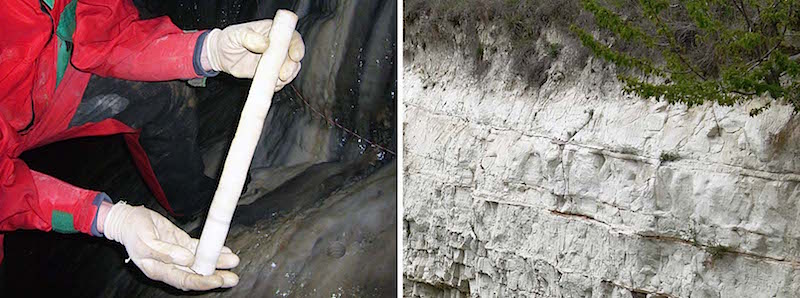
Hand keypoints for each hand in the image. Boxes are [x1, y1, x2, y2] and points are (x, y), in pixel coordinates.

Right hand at [101, 201, 239, 290]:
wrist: (127, 219)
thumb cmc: (133, 231)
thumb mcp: (145, 242)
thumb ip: (165, 253)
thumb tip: (187, 259)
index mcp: (159, 270)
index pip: (184, 280)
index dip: (201, 281)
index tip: (217, 280)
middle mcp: (171, 265)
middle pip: (196, 274)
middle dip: (215, 277)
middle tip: (232, 278)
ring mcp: (178, 255)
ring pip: (201, 262)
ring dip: (217, 263)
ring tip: (233, 262)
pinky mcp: (181, 243)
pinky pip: (199, 248)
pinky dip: (212, 250)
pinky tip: (224, 250)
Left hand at [202, 19, 304, 89]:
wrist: (221, 55)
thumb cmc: (229, 40)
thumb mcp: (236, 35)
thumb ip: (250, 37)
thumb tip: (265, 43)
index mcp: (273, 32)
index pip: (292, 37)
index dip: (297, 46)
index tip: (295, 56)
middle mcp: (277, 46)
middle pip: (293, 56)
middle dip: (292, 66)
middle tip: (283, 74)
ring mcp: (274, 61)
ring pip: (290, 70)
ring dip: (286, 77)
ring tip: (275, 80)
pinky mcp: (269, 73)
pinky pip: (279, 81)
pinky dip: (277, 85)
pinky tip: (269, 85)